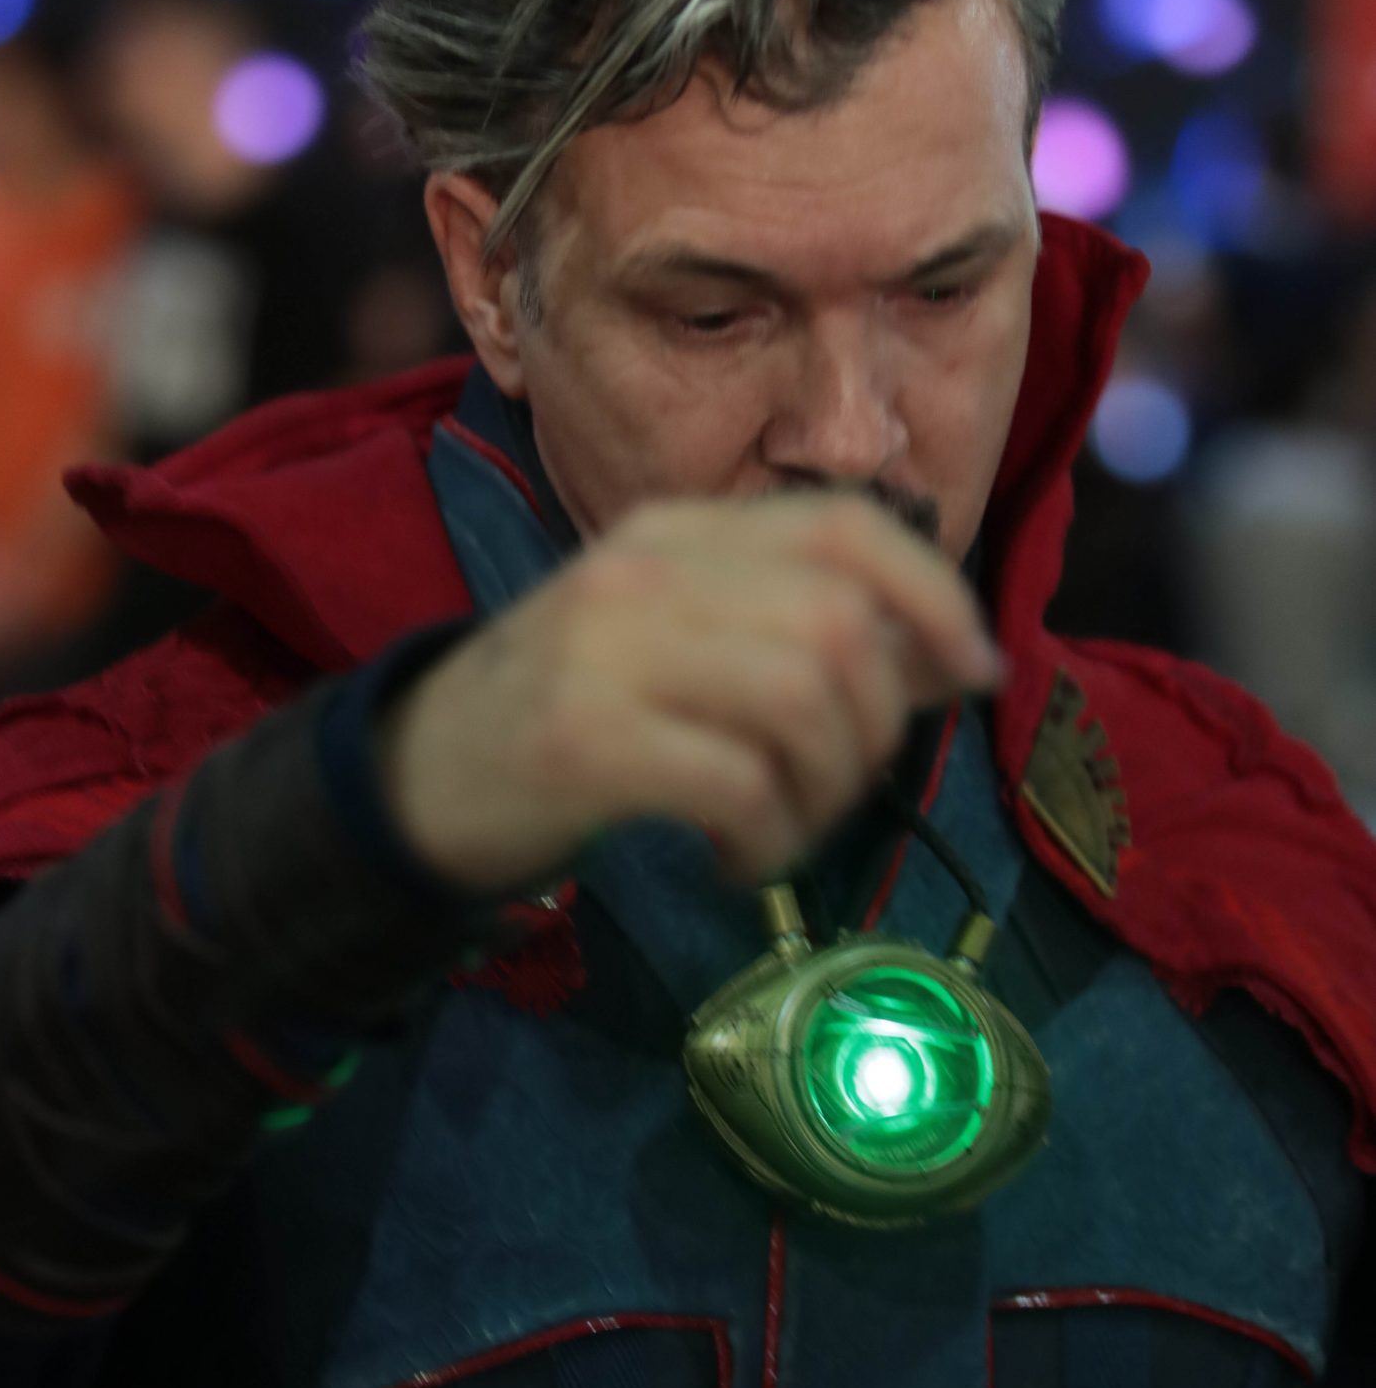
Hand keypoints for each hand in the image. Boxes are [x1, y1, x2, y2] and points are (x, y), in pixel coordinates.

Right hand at [375, 494, 1005, 893]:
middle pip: (840, 626)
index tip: (971, 673)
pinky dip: (768, 839)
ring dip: (826, 793)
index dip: (933, 596)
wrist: (415, 778)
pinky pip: (740, 785)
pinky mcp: (583, 741)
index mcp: (675, 527)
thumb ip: (795, 627)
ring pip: (804, 701)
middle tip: (837, 788)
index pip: (845, 527)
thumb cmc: (570, 712)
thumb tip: (954, 659)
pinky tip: (734, 860)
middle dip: (878, 726)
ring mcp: (607, 650)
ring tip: (783, 830)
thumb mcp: (677, 638)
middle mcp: (643, 568)